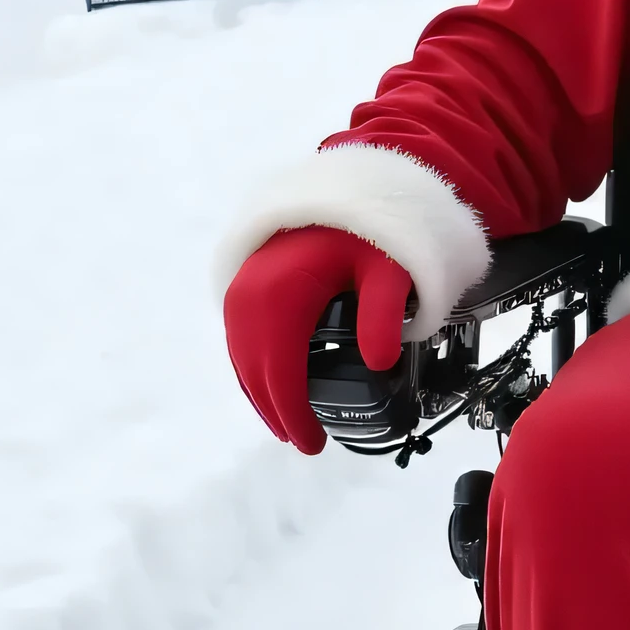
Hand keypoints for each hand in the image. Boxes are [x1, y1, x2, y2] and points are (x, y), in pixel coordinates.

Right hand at [223, 226, 411, 454]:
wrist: (344, 186)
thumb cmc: (370, 228)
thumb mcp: (389, 269)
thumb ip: (383, 313)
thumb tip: (380, 360)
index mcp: (282, 293)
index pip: (281, 370)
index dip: (293, 412)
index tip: (312, 443)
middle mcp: (250, 293)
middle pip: (255, 368)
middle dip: (276, 410)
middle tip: (304, 442)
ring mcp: (242, 288)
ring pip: (243, 355)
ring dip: (260, 392)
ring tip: (286, 423)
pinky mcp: (243, 284)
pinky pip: (241, 337)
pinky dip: (252, 367)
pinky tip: (268, 384)